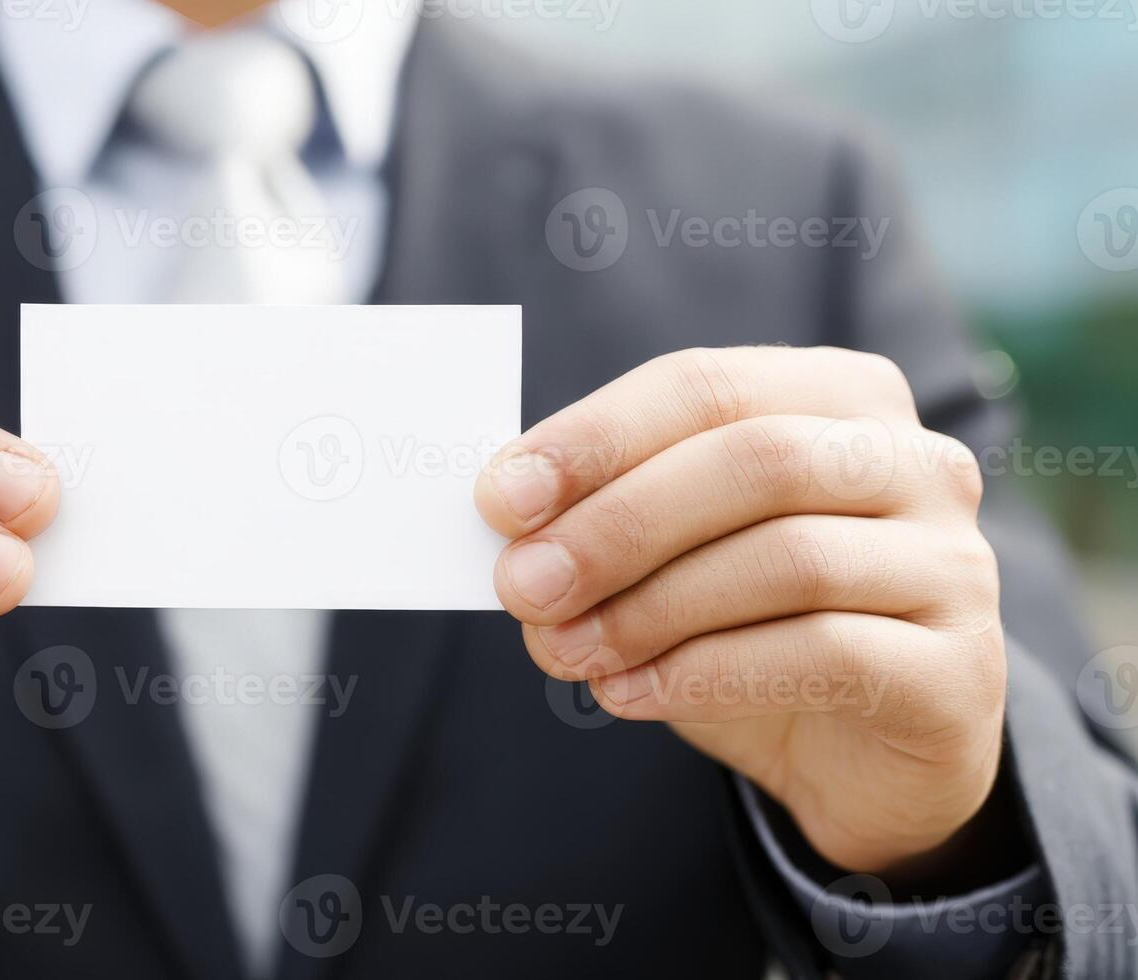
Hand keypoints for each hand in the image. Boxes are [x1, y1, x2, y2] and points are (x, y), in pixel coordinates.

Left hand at [475, 347, 1004, 877]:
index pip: (707, 386)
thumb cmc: (750, 629)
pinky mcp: (961, 667)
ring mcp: (954, 562)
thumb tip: (508, 518)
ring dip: (650, 608)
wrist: (859, 758)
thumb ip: (604, 522)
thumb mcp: (672, 559)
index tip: (501, 497)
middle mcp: (914, 462)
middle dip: (617, 524)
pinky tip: (627, 694)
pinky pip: (824, 653)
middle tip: (522, 585)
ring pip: (787, 559)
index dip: (598, 437)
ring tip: (564, 650)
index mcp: (839, 397)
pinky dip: (705, 674)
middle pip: (752, 463)